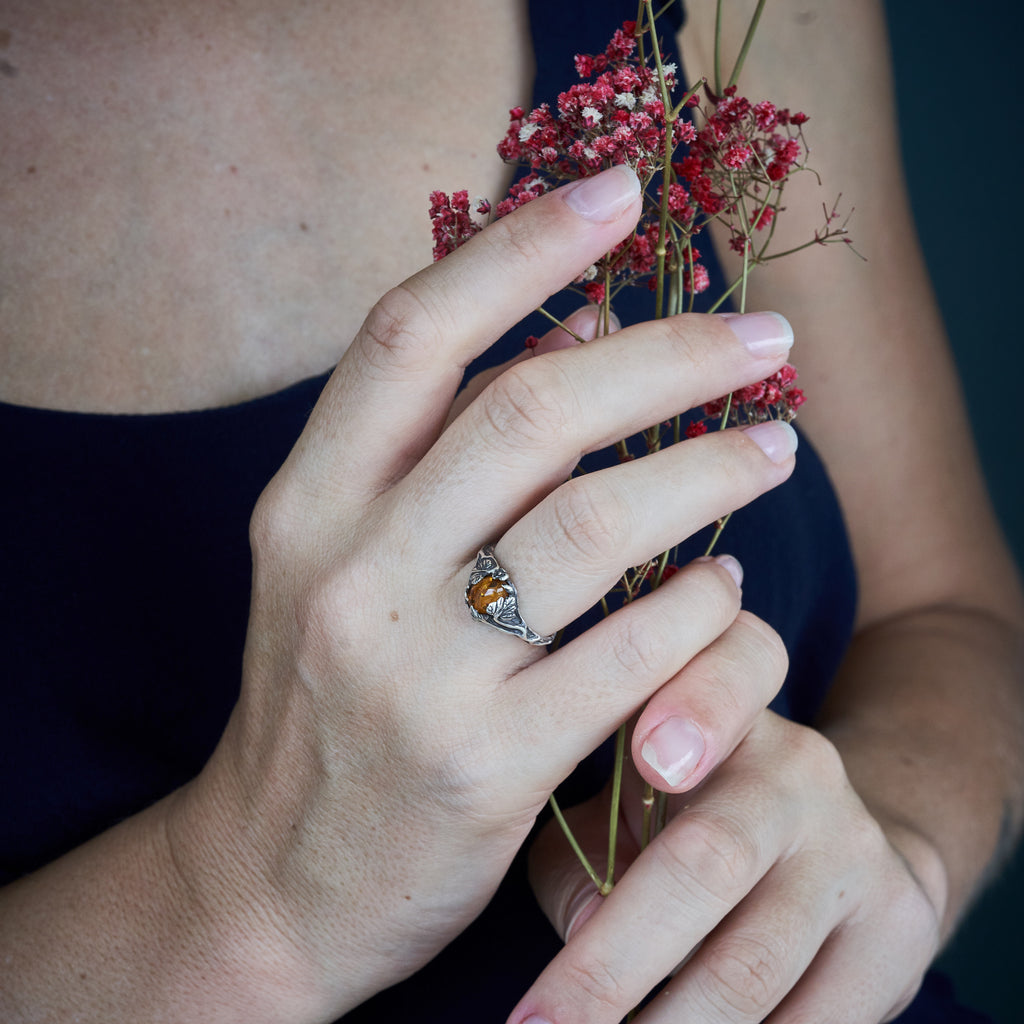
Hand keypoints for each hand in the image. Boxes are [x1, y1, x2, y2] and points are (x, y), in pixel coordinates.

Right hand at [164, 164, 799, 1017]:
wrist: (276, 879)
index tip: (618, 195)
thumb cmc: (327, 703)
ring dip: (708, 471)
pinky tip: (728, 586)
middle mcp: (348, 573)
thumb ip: (450, 442)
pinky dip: (700, 605)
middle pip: (530, 413)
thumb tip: (584, 322)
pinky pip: (630, 654)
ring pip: (594, 526)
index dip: (519, 249)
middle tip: (763, 333)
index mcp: (305, 505)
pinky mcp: (484, 767)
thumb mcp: (349, 561)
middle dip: (668, 356)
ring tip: (774, 448)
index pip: (409, 336)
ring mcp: (414, 674)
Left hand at [519, 700, 944, 1023]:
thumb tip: (588, 935)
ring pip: (751, 962)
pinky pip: (815, 1020)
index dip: (700, 707)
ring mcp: (855, 849)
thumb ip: (585, 852)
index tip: (649, 761)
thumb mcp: (629, 804)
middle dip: (615, 960)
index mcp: (724, 712)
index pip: (730, 672)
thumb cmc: (688, 820)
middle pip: (710, 859)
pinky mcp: (899, 927)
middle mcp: (799, 769)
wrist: (840, 845)